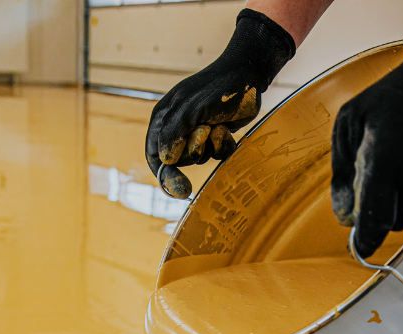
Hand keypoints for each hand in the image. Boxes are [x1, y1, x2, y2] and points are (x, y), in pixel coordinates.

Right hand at [146, 9, 294, 198]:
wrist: (248, 75)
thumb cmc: (217, 89)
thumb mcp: (191, 110)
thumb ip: (174, 134)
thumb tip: (165, 160)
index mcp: (163, 119)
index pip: (154, 156)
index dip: (165, 175)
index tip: (181, 189)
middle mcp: (177, 127)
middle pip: (178, 161)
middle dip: (194, 150)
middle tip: (205, 130)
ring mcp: (197, 131)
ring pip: (199, 158)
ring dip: (211, 146)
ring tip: (217, 124)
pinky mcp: (215, 135)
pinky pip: (216, 154)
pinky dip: (223, 145)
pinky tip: (227, 128)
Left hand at [331, 0, 402, 257]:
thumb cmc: (398, 94)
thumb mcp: (352, 121)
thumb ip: (342, 172)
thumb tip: (345, 217)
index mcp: (387, 161)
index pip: (375, 223)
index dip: (366, 239)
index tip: (362, 247)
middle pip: (397, 220)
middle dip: (388, 204)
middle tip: (392, 170)